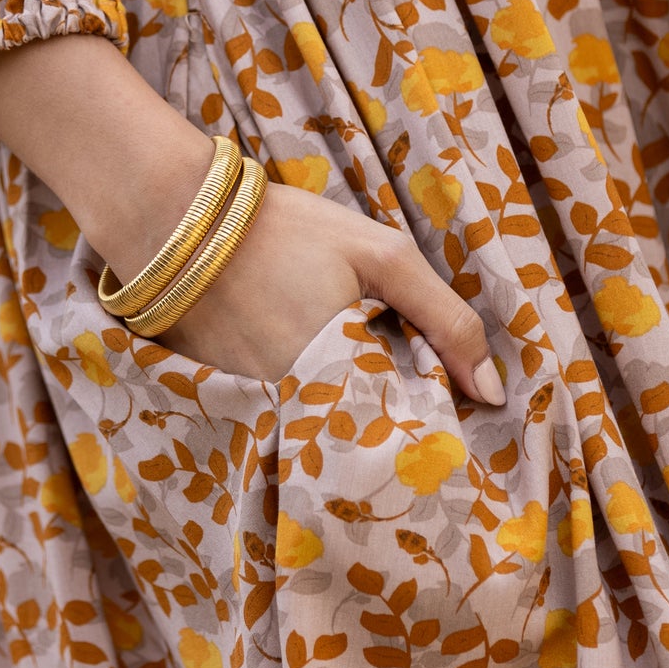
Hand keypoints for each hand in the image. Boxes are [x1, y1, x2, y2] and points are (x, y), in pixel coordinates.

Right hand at [0, 36, 504, 404]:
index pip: (408, 436)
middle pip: (365, 446)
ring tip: (351, 378)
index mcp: (345, 379)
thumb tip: (494, 393)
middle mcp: (298, 414)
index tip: (447, 412)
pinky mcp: (228, 411)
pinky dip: (302, 412)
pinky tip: (308, 376)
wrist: (173, 221)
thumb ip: (447, 320)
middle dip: (388, 426)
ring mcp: (257, 417)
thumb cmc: (285, 230)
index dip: (432, 423)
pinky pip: (281, 429)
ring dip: (346, 420)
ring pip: (324, 441)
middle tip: (392, 384)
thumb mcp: (382, 254)